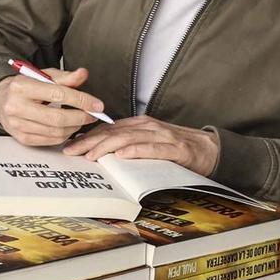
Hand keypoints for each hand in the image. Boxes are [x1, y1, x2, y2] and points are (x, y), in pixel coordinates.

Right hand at [0, 66, 105, 145]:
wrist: (0, 99)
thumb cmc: (24, 87)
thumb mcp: (42, 76)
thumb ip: (64, 77)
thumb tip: (83, 74)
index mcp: (22, 87)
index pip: (58, 94)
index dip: (82, 100)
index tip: (97, 104)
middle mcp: (17, 107)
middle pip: (57, 118)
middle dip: (81, 117)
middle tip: (93, 114)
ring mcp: (18, 125)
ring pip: (56, 132)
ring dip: (75, 127)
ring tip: (81, 119)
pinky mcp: (22, 138)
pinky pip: (51, 140)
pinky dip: (65, 135)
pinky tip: (69, 127)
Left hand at [63, 115, 220, 176]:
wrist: (210, 149)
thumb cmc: (177, 149)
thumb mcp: (149, 143)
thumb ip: (128, 144)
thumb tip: (100, 153)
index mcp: (139, 125)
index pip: (107, 129)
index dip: (86, 137)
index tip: (69, 146)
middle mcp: (147, 126)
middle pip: (113, 132)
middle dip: (89, 142)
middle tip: (71, 151)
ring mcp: (162, 136)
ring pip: (129, 138)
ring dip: (107, 146)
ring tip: (91, 154)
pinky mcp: (176, 148)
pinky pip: (153, 148)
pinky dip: (137, 151)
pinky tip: (123, 155)